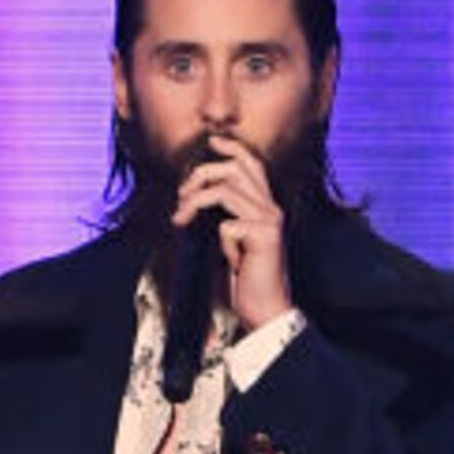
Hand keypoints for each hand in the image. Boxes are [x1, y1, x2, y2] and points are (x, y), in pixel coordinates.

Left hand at [174, 132, 290, 327]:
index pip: (252, 164)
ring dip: (195, 202)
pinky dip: (221, 242)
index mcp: (266, 206)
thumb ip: (224, 217)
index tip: (212, 142)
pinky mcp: (265, 237)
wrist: (267, 310)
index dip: (231, 148)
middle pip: (234, 168)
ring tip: (181, 219)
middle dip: (200, 176)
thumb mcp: (232, 242)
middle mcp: (272, 208)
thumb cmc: (248, 280)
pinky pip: (227, 226)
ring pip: (225, 190)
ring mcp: (270, 221)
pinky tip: (230, 259)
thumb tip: (196, 197)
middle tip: (181, 196)